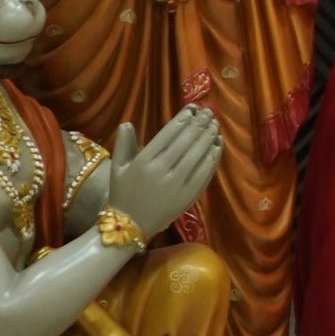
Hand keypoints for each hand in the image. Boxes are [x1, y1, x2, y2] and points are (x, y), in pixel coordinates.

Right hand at [105, 106, 222, 237]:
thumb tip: (127, 123)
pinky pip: (204, 173)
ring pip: (197, 154)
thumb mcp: (117, 168)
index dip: (183, 119)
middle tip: (209, 112)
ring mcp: (176, 184)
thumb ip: (123, 144)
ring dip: (208, 136)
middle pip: (185, 141)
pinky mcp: (188, 196)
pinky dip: (212, 157)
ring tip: (215, 125)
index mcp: (143, 161)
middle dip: (199, 123)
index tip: (193, 109)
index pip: (168, 133)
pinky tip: (217, 146)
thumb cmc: (122, 194)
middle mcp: (161, 170)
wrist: (129, 226)